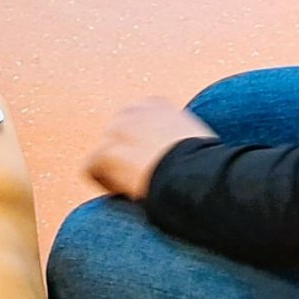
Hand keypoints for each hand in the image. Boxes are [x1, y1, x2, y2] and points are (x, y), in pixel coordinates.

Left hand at [83, 98, 217, 203]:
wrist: (194, 174)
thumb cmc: (206, 165)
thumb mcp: (197, 139)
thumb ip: (179, 137)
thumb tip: (180, 154)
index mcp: (157, 105)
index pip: (138, 120)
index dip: (141, 144)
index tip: (152, 162)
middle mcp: (133, 111)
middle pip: (118, 134)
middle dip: (125, 154)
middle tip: (140, 178)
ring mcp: (117, 130)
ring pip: (105, 151)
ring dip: (114, 168)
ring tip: (131, 188)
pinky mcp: (106, 152)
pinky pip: (92, 168)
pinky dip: (103, 181)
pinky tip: (120, 192)